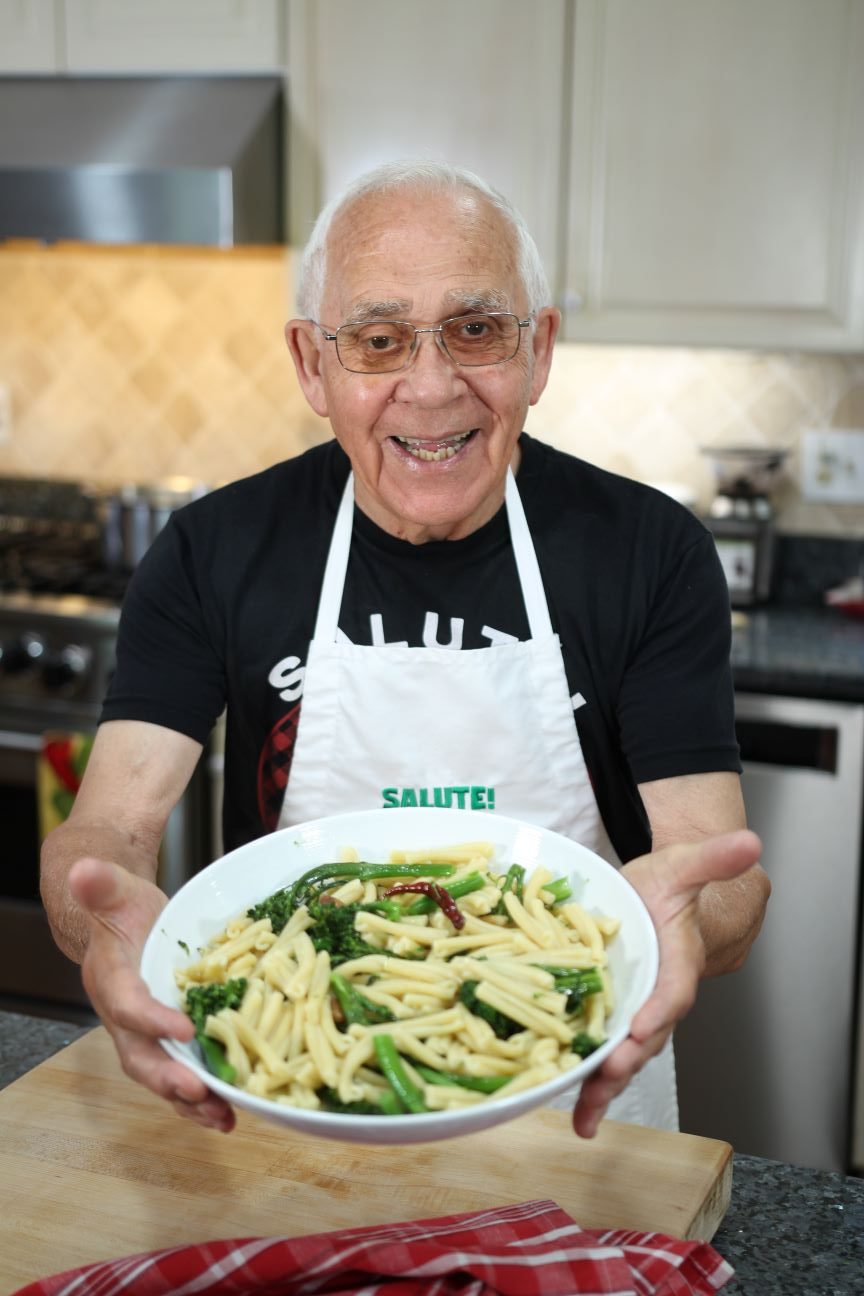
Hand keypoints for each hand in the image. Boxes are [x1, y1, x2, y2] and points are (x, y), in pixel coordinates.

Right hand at [69, 857, 235, 1131]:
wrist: (118, 925)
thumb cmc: (120, 908)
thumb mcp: (114, 889)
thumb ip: (101, 884)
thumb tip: (83, 870)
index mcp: (110, 979)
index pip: (127, 1004)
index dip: (150, 1019)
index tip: (182, 1028)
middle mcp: (124, 1017)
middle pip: (141, 1056)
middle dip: (169, 1078)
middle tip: (201, 1092)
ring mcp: (145, 1035)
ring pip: (163, 1076)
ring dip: (191, 1101)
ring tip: (224, 1117)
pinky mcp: (167, 1042)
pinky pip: (182, 1074)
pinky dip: (202, 1098)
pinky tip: (231, 1112)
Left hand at [571, 828, 761, 1137]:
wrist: (660, 901)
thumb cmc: (670, 887)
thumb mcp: (683, 866)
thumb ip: (711, 857)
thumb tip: (748, 842)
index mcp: (678, 962)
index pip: (675, 988)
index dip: (662, 1008)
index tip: (646, 1024)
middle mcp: (658, 995)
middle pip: (647, 1035)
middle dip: (628, 1058)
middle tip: (607, 1074)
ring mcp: (634, 1011)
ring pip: (623, 1055)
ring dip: (605, 1086)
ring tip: (586, 1117)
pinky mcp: (610, 1018)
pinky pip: (601, 1055)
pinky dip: (589, 1085)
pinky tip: (575, 1114)